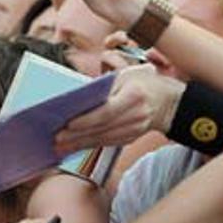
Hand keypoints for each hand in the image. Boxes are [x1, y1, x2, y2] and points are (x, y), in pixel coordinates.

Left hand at [54, 64, 184, 153]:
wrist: (166, 101)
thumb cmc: (140, 83)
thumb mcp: (125, 75)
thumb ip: (103, 87)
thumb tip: (74, 99)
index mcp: (134, 96)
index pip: (107, 112)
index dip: (87, 120)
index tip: (68, 124)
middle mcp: (136, 115)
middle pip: (102, 128)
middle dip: (77, 135)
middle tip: (56, 139)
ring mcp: (134, 130)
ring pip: (102, 139)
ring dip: (79, 144)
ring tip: (60, 146)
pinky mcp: (130, 138)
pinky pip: (106, 143)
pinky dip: (88, 145)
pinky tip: (74, 147)